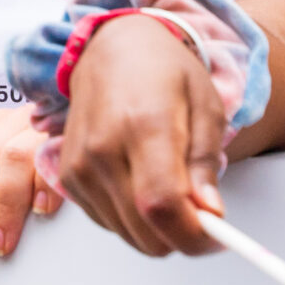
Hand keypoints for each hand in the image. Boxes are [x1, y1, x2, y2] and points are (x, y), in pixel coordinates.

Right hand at [53, 13, 227, 255]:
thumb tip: (210, 213)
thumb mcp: (206, 106)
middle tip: (202, 211)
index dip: (195, 235)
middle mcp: (101, 149)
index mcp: (142, 126)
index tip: (218, 236)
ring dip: (158, 229)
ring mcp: (79, 165)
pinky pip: (109, 224)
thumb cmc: (163, 71)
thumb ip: (206, 162)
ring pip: (129, 235)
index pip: (162, 205)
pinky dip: (133, 219)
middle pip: (145, 231)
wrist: (111, 49)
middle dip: (183, 236)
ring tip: (172, 190)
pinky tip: (142, 185)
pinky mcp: (67, 177)